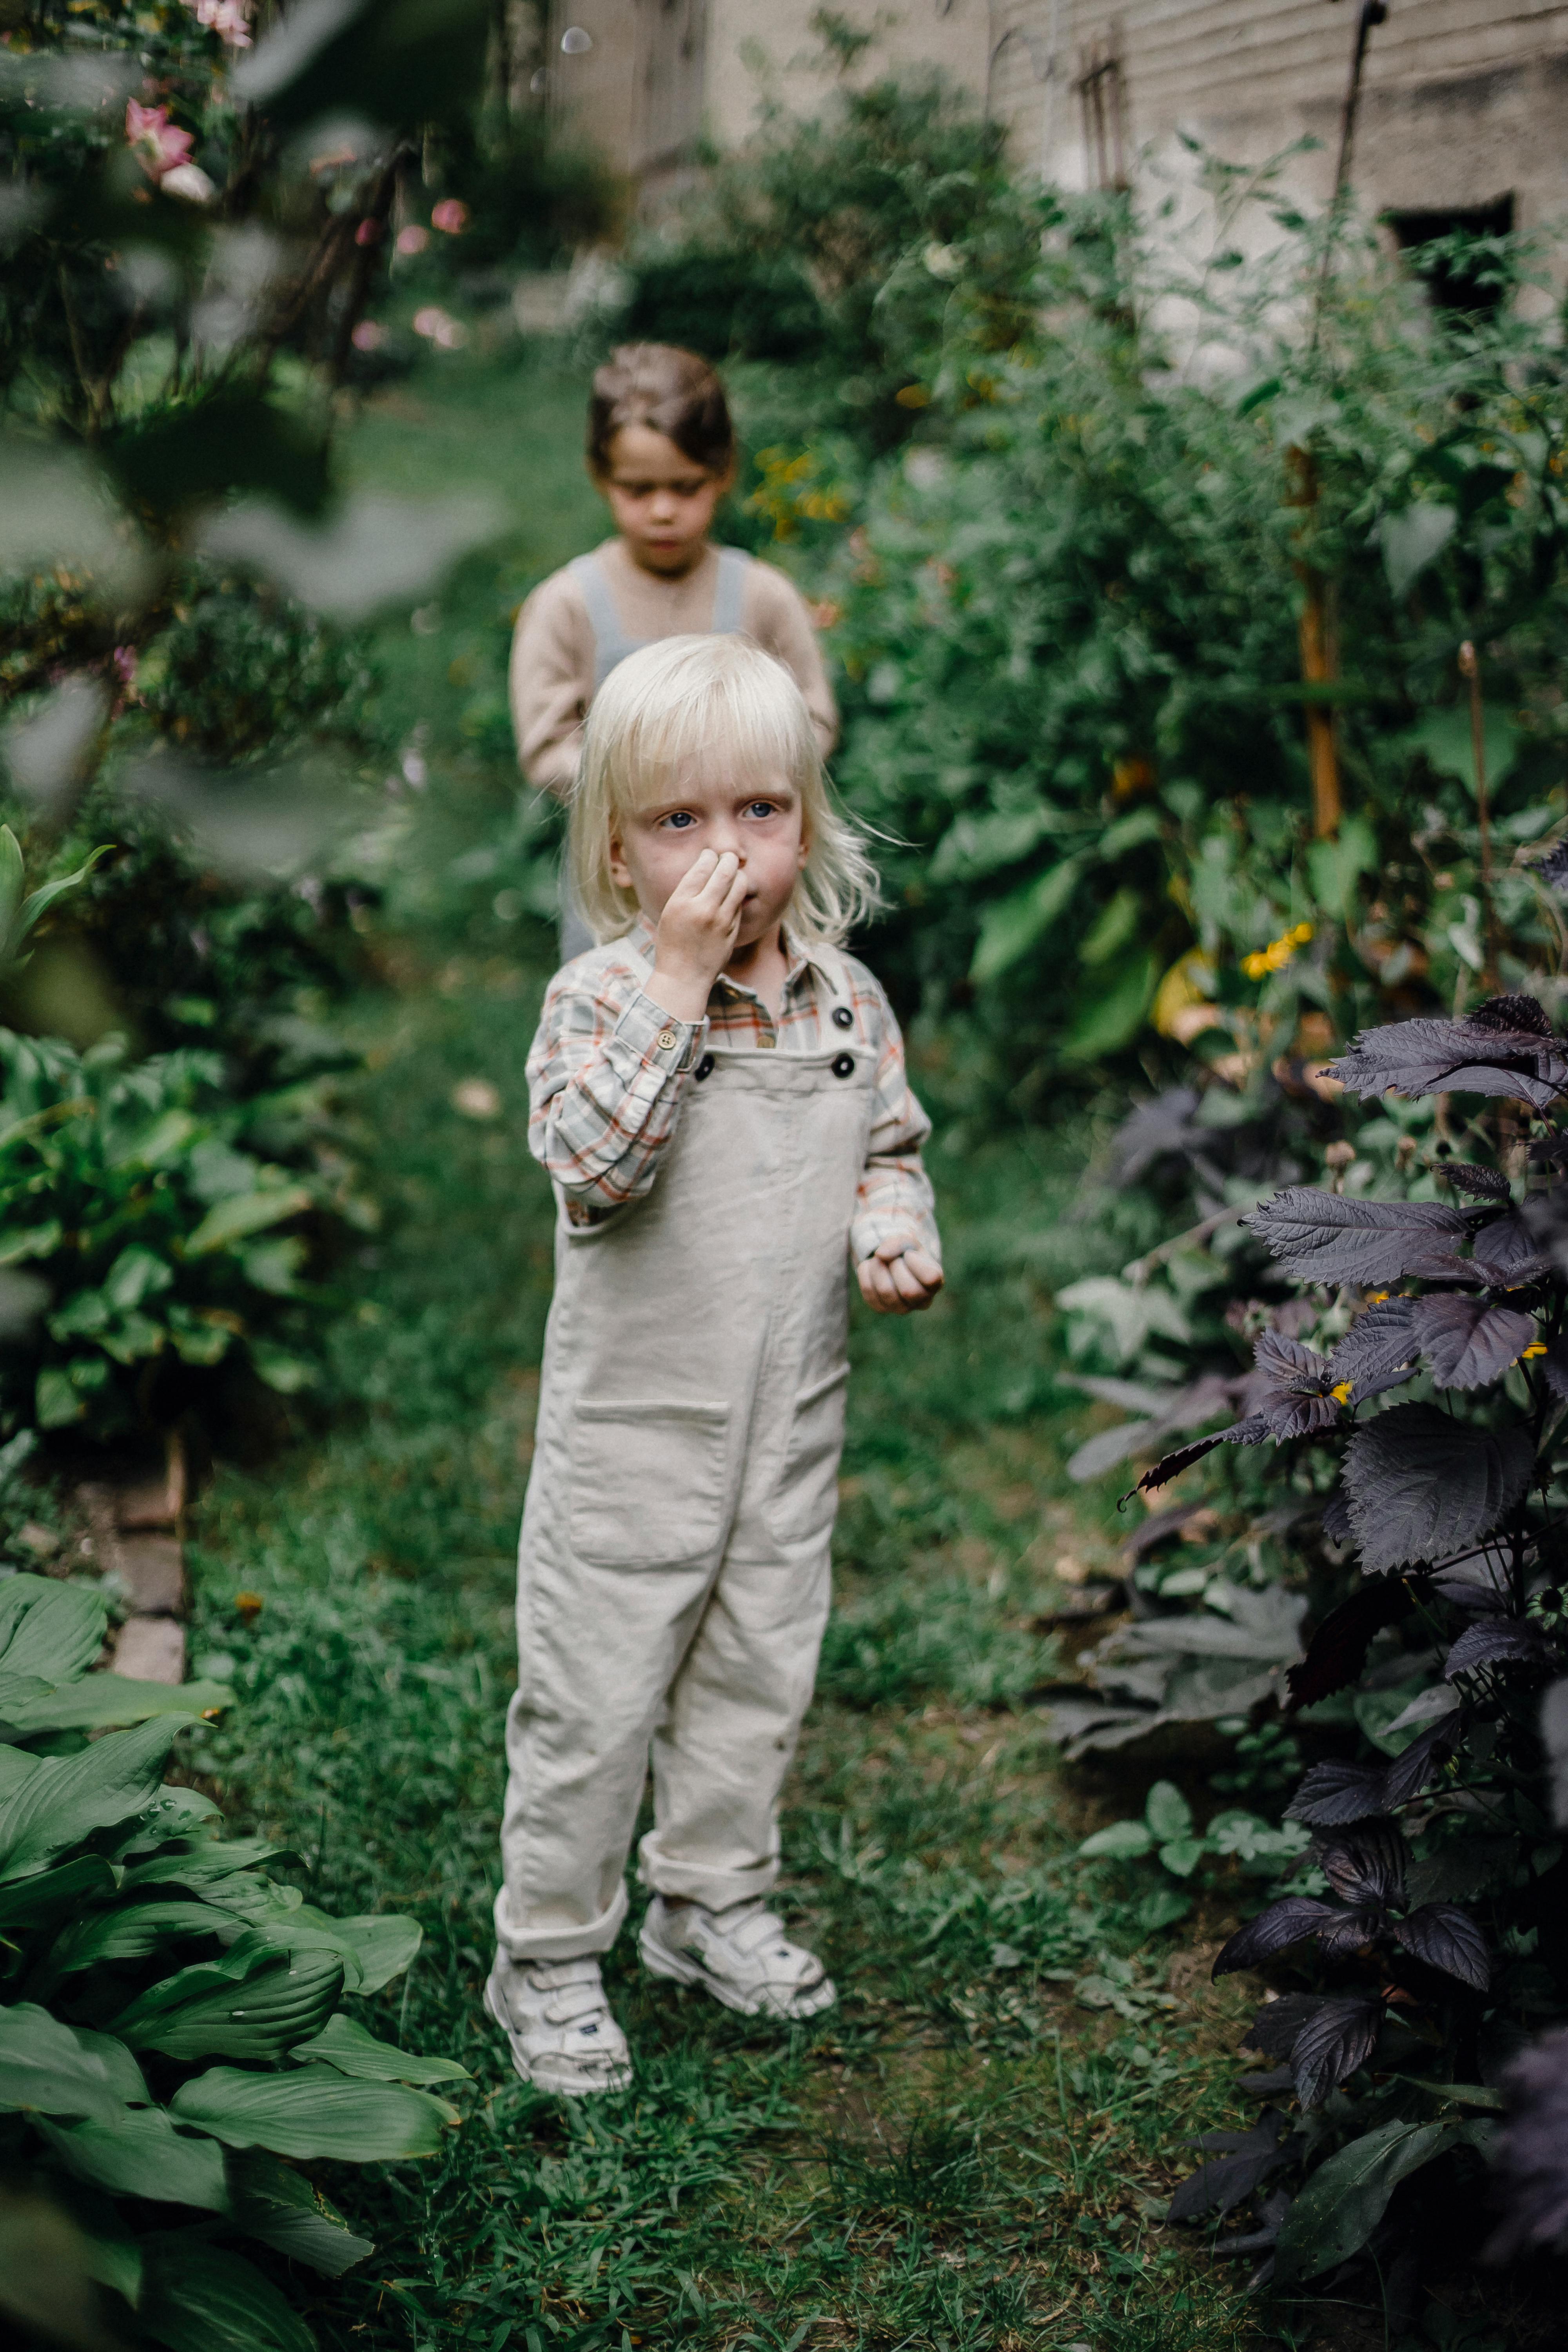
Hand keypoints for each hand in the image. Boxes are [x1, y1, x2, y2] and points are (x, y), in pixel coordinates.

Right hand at [645, 850, 748, 1022]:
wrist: (684, 978)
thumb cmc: (673, 944)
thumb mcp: (670, 913)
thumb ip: (687, 891)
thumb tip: (705, 867)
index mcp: (682, 902)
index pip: (702, 867)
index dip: (709, 856)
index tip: (710, 855)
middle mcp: (703, 909)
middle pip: (725, 871)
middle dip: (729, 859)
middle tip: (728, 858)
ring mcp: (721, 921)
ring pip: (739, 885)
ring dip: (738, 875)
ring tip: (734, 874)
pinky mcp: (733, 931)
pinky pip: (739, 905)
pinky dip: (737, 897)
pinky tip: (731, 898)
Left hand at [857, 1240, 943, 1315]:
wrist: (893, 1262)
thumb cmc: (906, 1252)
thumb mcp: (907, 1240)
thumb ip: (898, 1243)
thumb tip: (880, 1255)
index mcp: (935, 1283)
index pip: (931, 1279)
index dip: (916, 1263)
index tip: (909, 1254)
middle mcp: (922, 1301)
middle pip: (908, 1290)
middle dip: (895, 1265)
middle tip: (893, 1257)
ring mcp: (902, 1308)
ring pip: (886, 1291)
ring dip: (878, 1267)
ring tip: (880, 1259)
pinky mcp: (882, 1308)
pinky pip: (869, 1291)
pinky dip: (866, 1273)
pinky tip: (872, 1267)